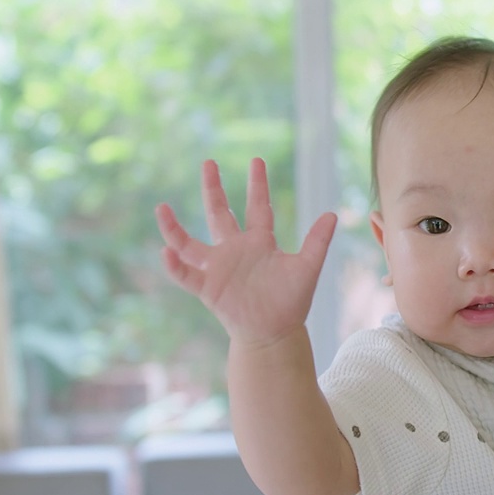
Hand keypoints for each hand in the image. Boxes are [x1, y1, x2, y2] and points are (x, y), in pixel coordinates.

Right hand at [156, 157, 336, 346]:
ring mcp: (219, 267)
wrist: (276, 333)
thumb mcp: (307, 268)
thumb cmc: (291, 301)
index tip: (257, 160)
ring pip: (190, 243)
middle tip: (208, 162)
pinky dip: (175, 265)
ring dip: (174, 228)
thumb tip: (332, 214)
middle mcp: (235, 249)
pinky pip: (186, 274)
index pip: (258, 207)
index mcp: (260, 242)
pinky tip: (166, 252)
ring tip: (161, 208)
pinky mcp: (208, 288)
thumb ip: (317, 242)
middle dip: (213, 188)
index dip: (258, 185)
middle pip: (220, 213)